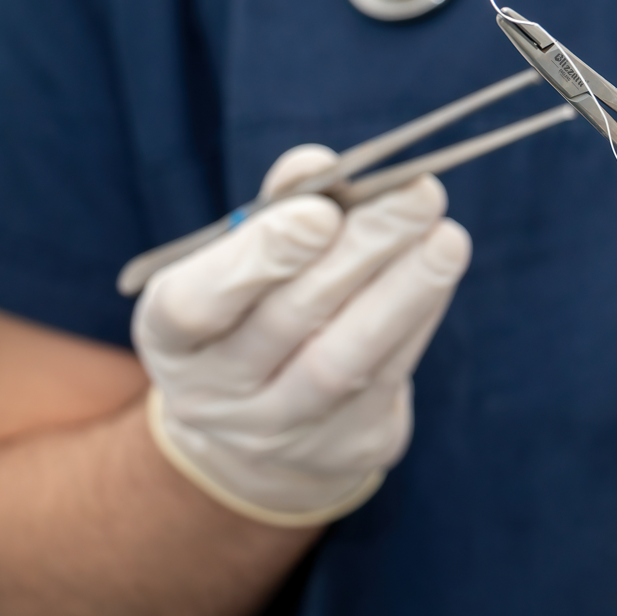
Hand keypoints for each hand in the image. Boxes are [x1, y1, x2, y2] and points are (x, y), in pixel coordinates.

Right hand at [132, 145, 470, 526]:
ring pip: (345, 361)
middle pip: (287, 323)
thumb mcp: (233, 265)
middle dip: (360, 252)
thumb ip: (272, 210)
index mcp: (170, 339)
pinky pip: (387, 377)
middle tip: (416, 194)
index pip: (196, 304)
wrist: (253, 432)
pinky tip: (438, 269)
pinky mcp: (344, 449)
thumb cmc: (245, 316)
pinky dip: (418, 316)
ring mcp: (277, 433)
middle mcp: (213, 396)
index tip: (320, 210)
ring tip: (446, 238)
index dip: (257, 258)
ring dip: (404, 292)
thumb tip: (319, 166)